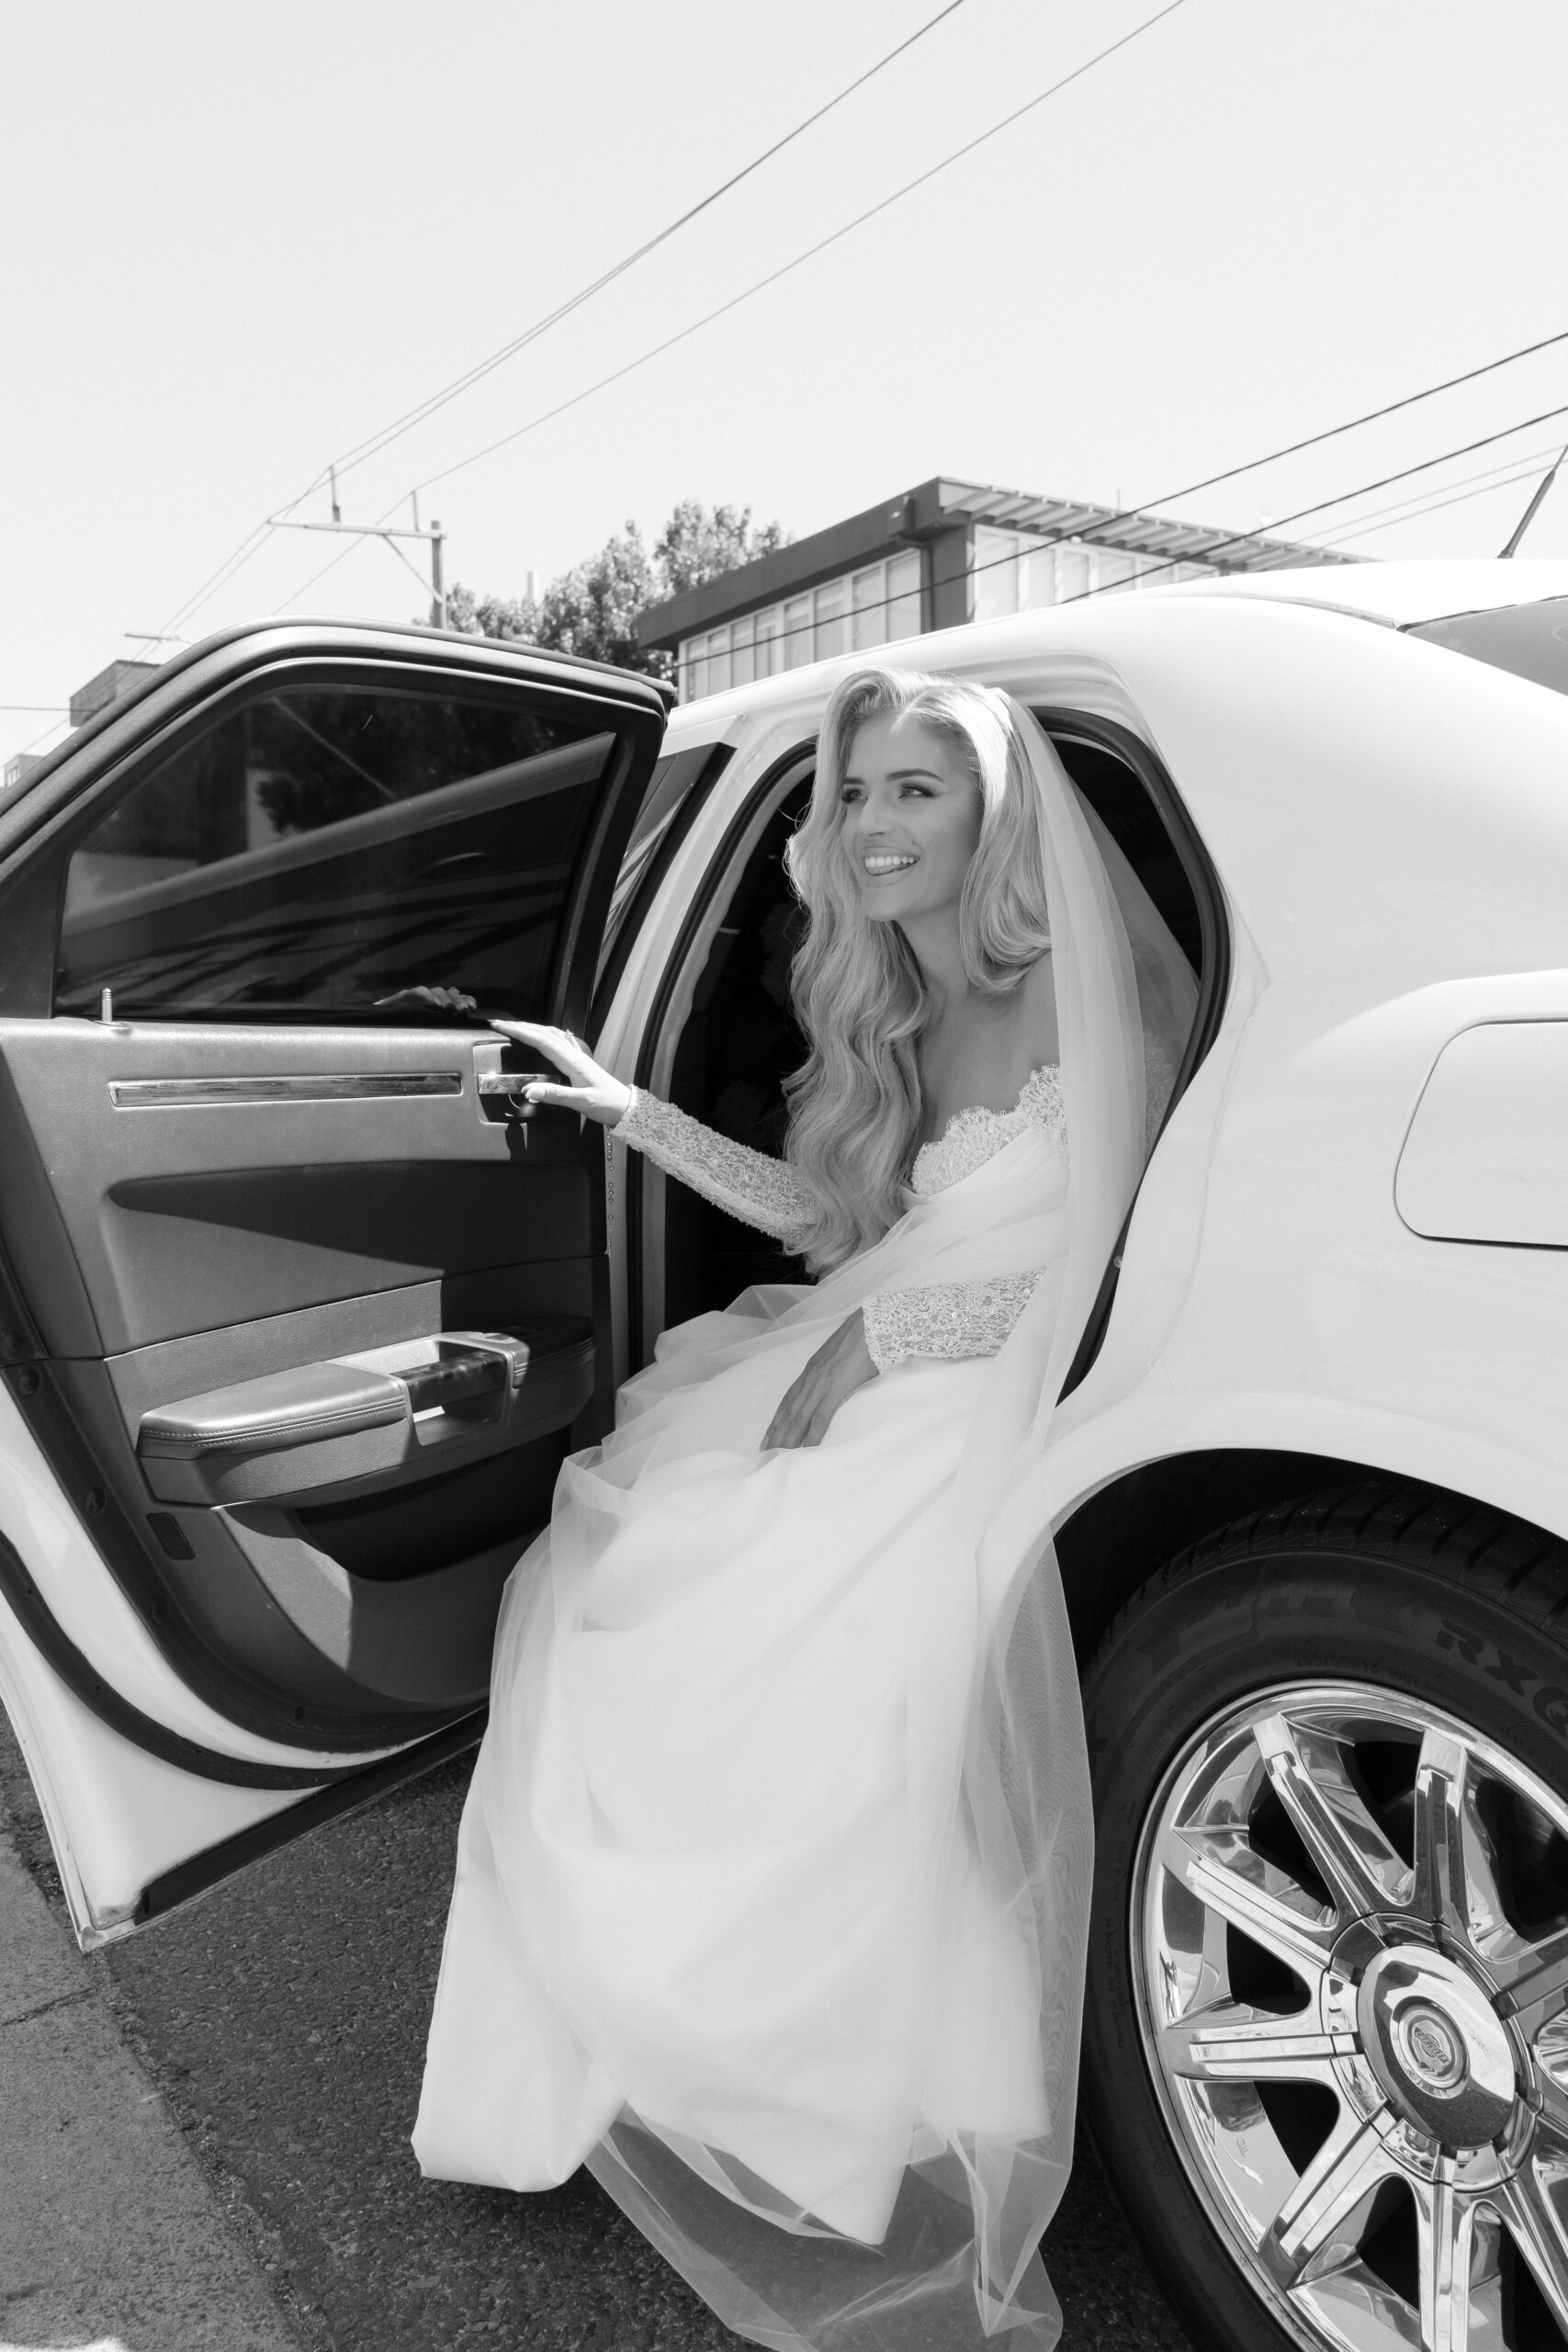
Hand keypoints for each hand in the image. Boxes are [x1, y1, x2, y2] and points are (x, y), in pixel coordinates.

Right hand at [489, 1021, 631, 1126]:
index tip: (502, 1026)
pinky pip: (558, 1041)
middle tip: (499, 1024)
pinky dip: (544, 1034)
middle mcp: (574, 1055)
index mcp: (572, 1061)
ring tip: (514, 1027)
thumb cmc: (607, 1104)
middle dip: (520, 1026)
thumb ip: (555, 1095)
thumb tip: (529, 1090)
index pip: (541, 1040)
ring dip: (531, 1028)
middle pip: (544, 1033)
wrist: (625, 1107)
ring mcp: (577, 1056)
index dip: (520, 1032)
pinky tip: (542, 1035)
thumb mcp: (581, 1102)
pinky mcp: (579, 1062)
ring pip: (551, 1034)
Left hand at [762, 1311, 876, 1450]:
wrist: (871, 1325)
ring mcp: (821, 1384)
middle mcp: (810, 1378)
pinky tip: (807, 1449)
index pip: (787, 1401)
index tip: (767, 1439)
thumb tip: (835, 1382)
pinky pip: (821, 1416)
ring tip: (778, 1458)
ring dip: (788, 1439)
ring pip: (798, 1417)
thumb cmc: (861, 1339)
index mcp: (811, 1371)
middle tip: (765, 1456)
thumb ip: (832, 1370)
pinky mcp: (836, 1388)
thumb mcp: (839, 1355)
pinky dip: (812, 1435)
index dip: (776, 1421)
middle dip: (776, 1435)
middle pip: (788, 1412)